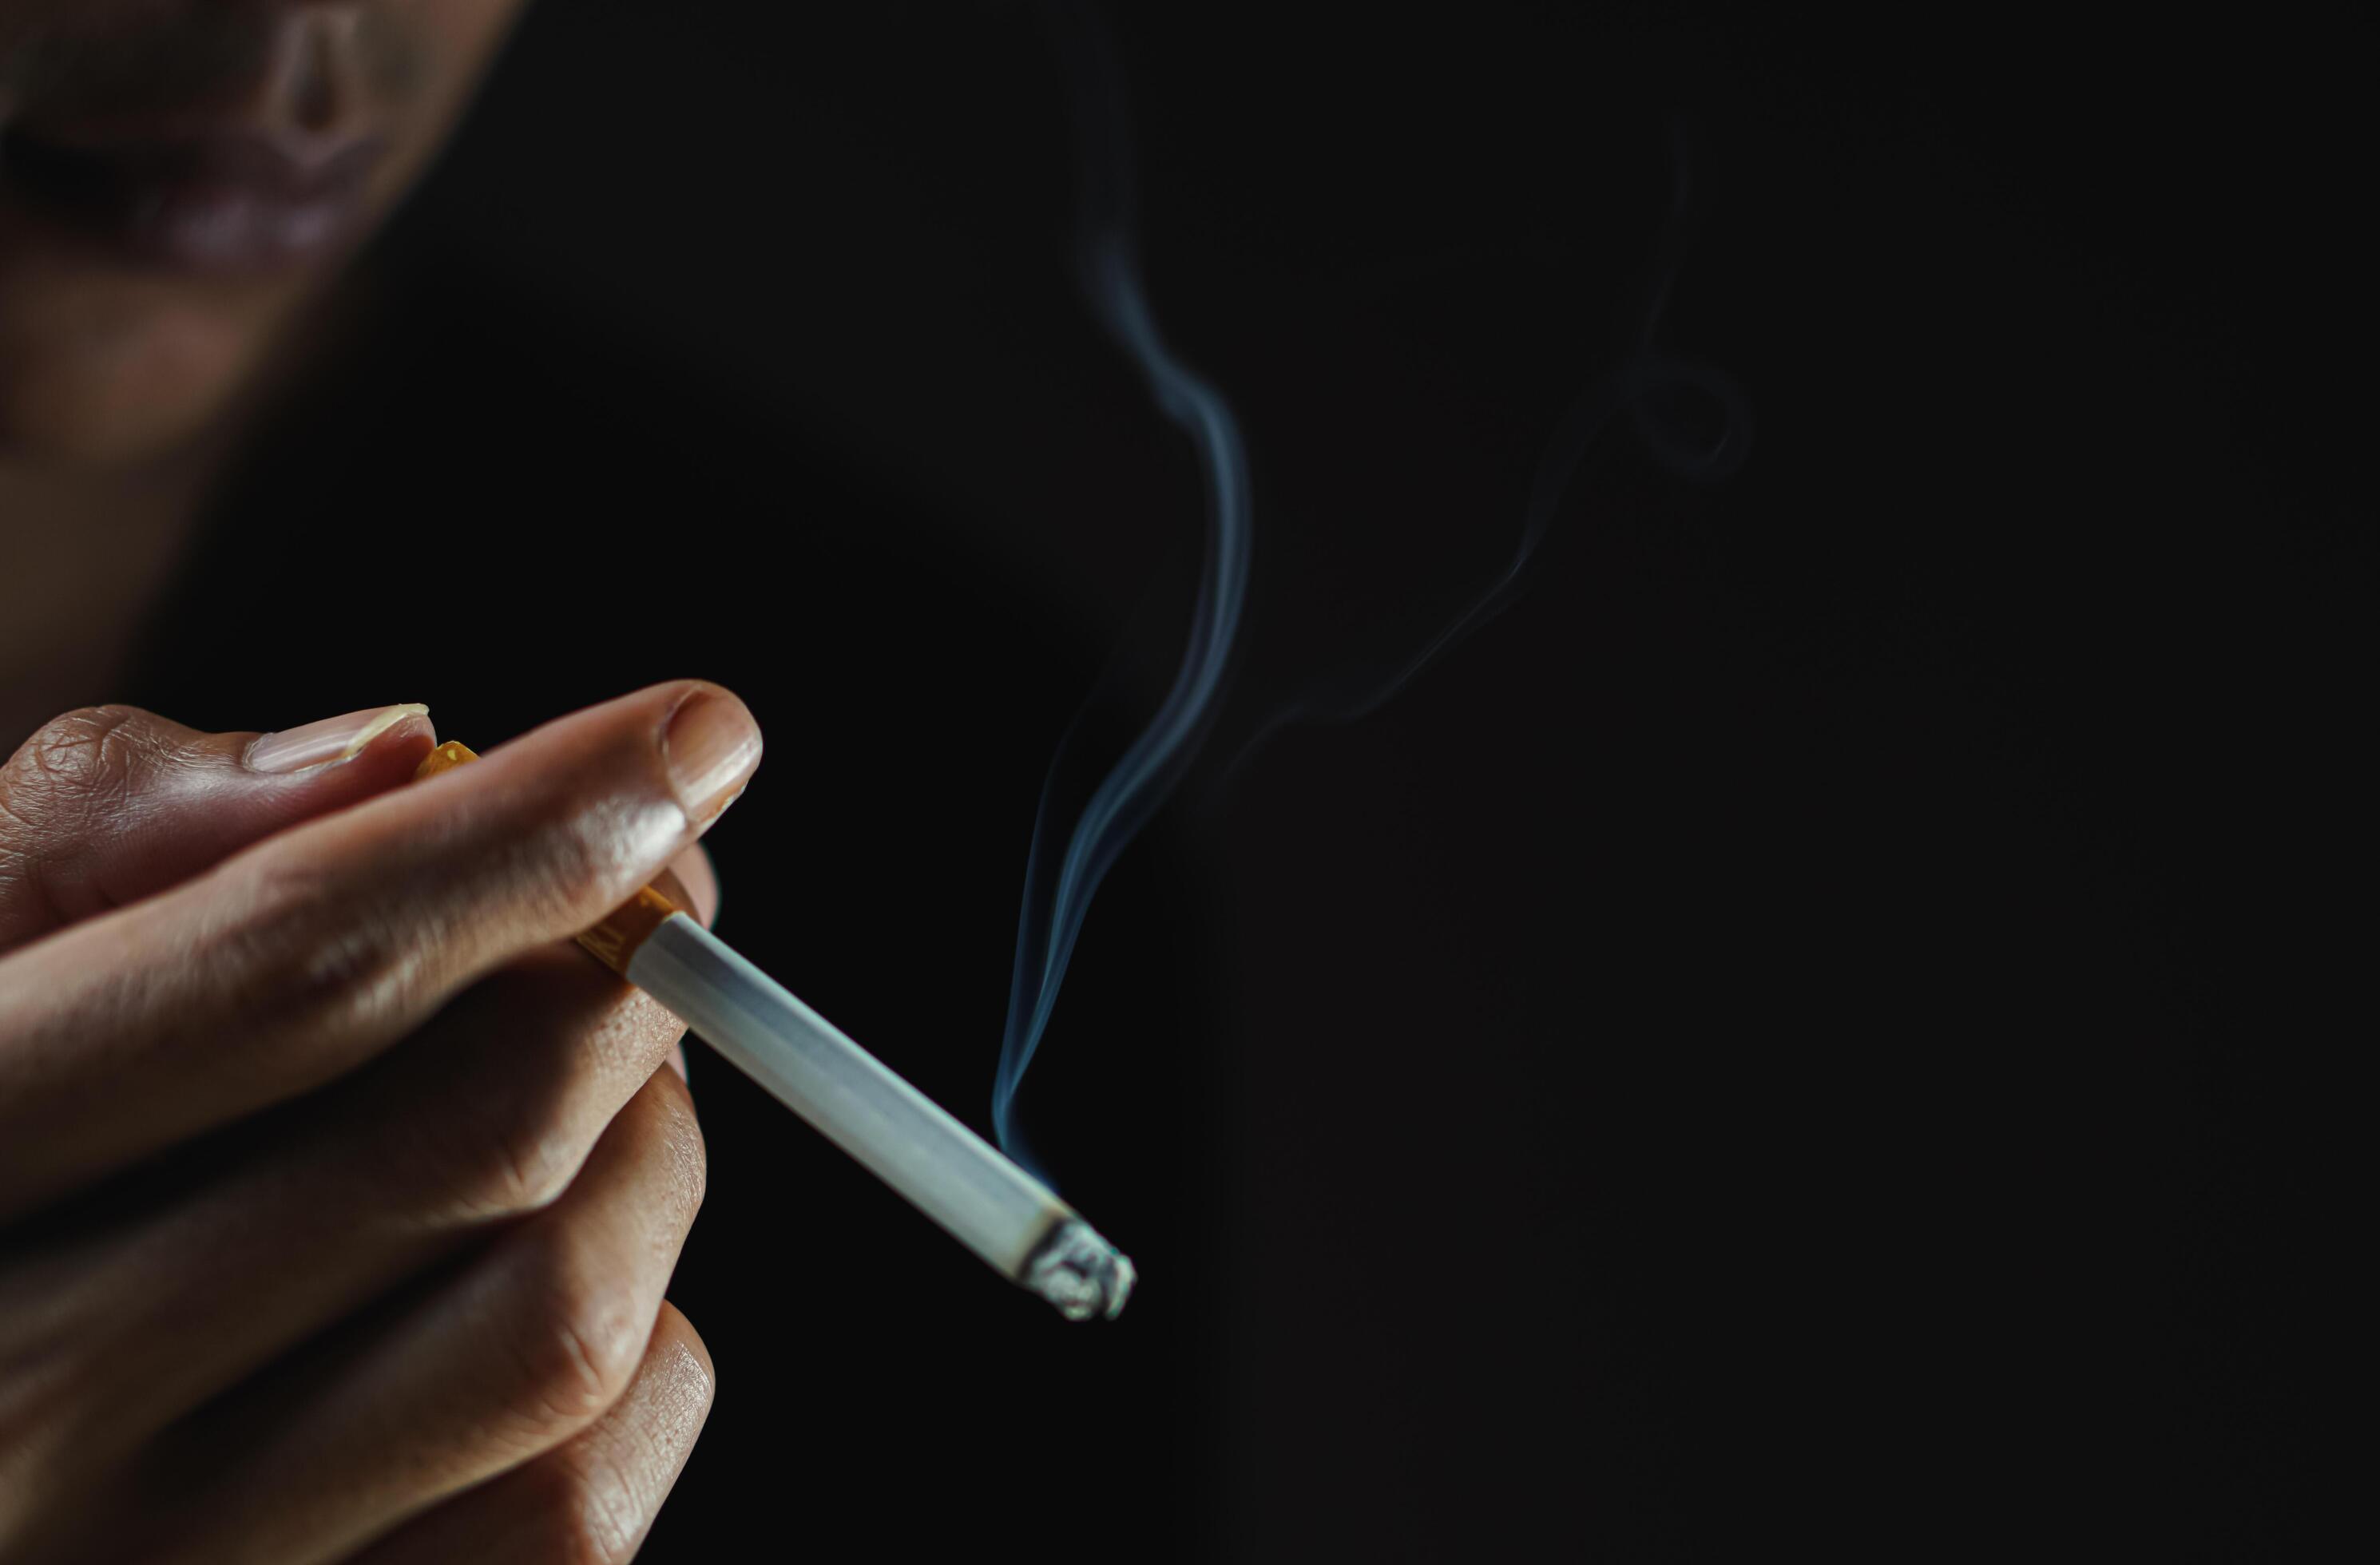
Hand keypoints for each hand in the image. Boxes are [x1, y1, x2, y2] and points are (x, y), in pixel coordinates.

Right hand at [0, 682, 762, 1562]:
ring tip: (586, 1098)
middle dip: (619, 981)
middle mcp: (18, 1427)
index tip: (696, 736)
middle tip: (644, 910)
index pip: (289, 966)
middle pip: (480, 1132)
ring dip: (647, 1161)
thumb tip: (404, 752)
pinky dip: (633, 1356)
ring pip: (576, 1319)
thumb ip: (110, 839)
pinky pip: (587, 1495)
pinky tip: (532, 1286)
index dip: (531, 827)